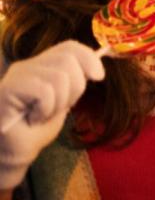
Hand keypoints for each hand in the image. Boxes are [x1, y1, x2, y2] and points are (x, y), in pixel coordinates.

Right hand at [0, 41, 104, 188]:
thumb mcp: (63, 101)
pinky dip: (46, 109)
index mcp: (40, 66)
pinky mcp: (8, 89)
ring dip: (59, 103)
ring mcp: (15, 76)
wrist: (13, 153)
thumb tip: (96, 69)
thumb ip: (75, 81)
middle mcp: (26, 66)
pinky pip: (44, 91)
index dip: (89, 58)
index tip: (99, 77)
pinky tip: (33, 119)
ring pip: (59, 76)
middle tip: (60, 108)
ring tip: (43, 115)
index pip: (69, 47)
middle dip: (76, 87)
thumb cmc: (36, 129)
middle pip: (68, 59)